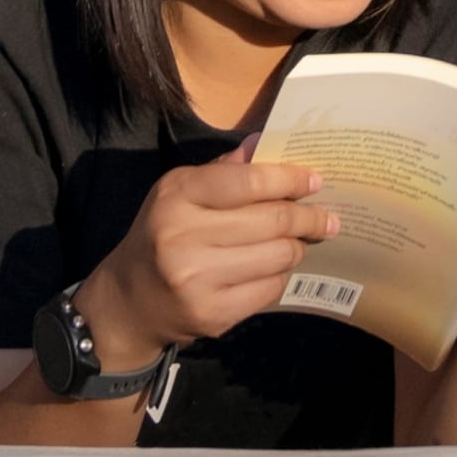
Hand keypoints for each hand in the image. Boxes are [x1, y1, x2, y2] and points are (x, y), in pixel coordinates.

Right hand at [73, 136, 337, 368]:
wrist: (130, 300)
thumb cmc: (162, 234)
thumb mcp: (179, 192)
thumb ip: (223, 170)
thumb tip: (264, 143)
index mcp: (177, 195)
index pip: (249, 181)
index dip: (289, 179)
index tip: (315, 181)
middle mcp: (183, 235)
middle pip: (271, 220)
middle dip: (307, 217)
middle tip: (326, 218)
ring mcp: (197, 278)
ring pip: (278, 256)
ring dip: (296, 247)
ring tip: (297, 242)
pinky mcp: (212, 313)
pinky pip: (270, 289)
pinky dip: (281, 276)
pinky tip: (275, 268)